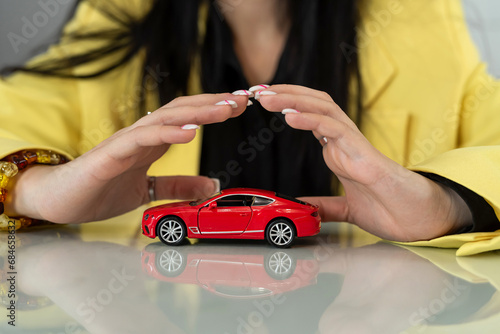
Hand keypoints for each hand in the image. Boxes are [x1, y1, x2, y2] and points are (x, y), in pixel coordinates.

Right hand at [8, 93, 248, 223]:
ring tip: (224, 110)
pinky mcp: (110, 155)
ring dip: (197, 112)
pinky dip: (166, 133)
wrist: (60, 201)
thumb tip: (211, 185)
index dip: (212, 110)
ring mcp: (125, 142)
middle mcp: (141, 135)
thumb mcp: (148, 190)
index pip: (186, 118)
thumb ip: (177, 186)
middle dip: (213, 104)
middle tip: (242, 100)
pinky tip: (189, 131)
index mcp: (151, 142)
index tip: (239, 106)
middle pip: (181, 111)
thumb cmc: (100, 189)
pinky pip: (140, 139)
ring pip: (164, 119)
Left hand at [257, 85, 471, 240]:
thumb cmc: (388, 208)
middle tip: (257, 91)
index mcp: (338, 150)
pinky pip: (334, 129)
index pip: (310, 116)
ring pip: (322, 109)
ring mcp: (354, 144)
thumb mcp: (345, 207)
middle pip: (313, 104)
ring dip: (292, 100)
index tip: (263, 101)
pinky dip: (311, 119)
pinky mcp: (363, 153)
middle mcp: (344, 141)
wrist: (417, 220)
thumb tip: (303, 207)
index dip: (287, 105)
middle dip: (284, 94)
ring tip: (266, 96)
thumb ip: (324, 205)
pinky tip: (290, 115)